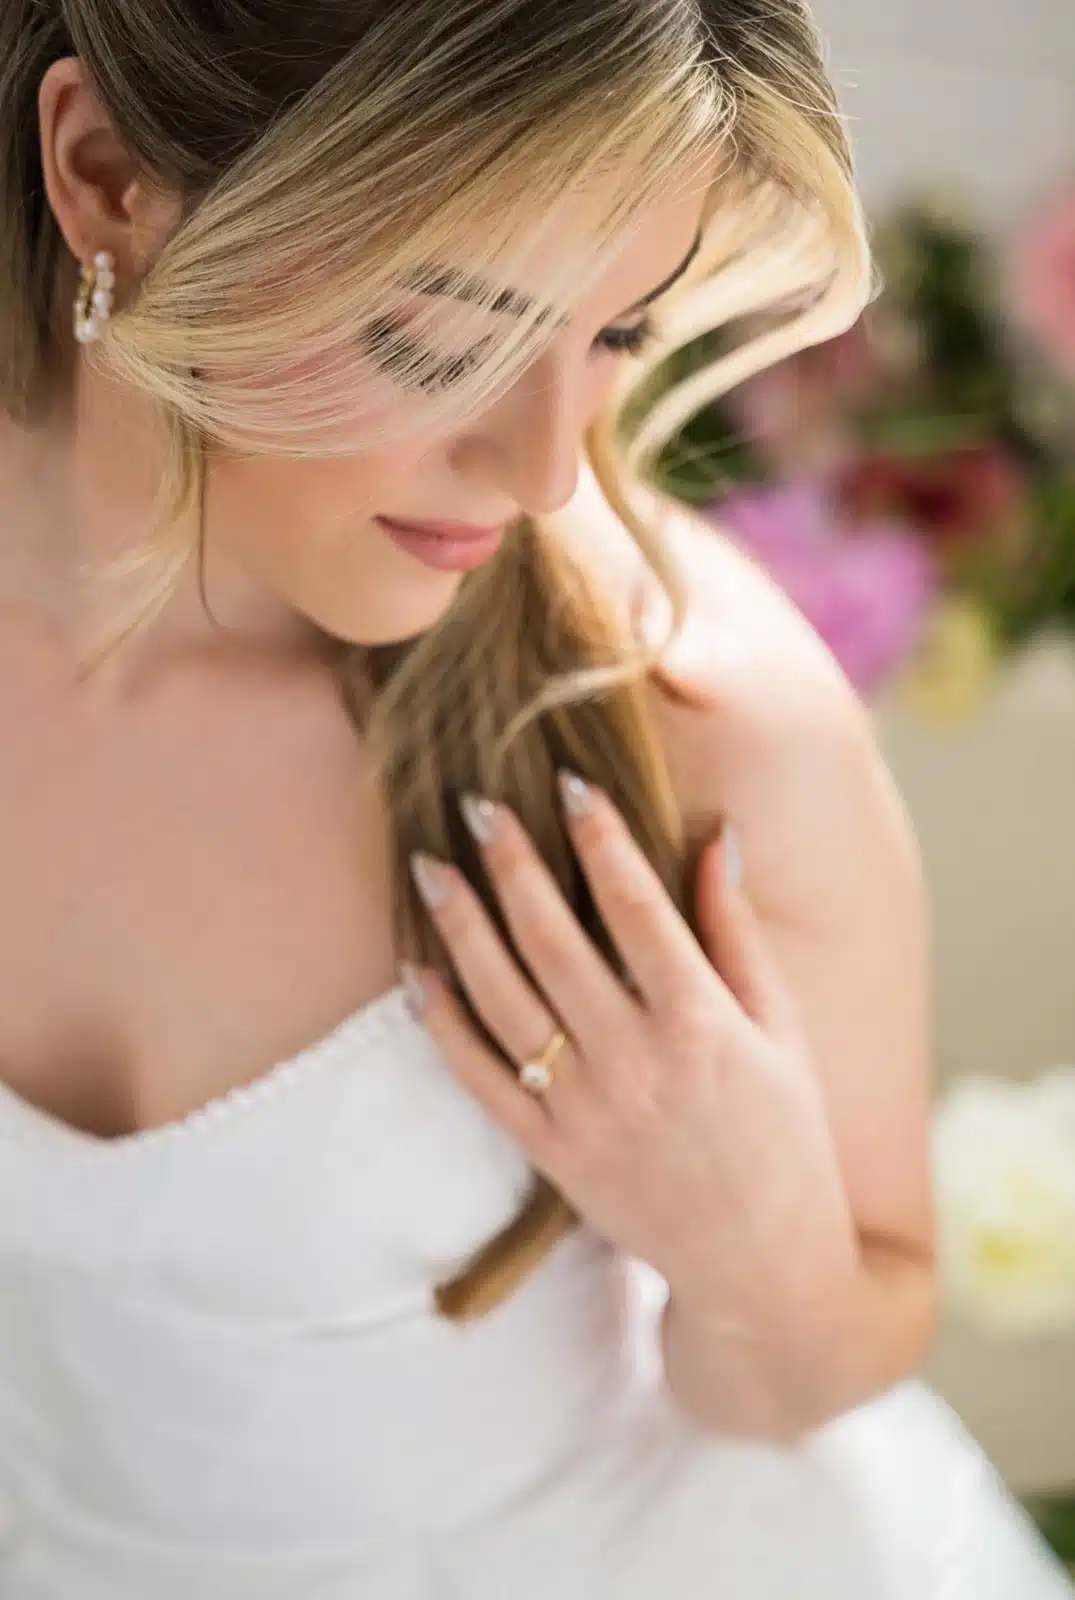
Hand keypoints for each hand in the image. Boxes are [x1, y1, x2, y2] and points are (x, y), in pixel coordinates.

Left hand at [402, 771, 858, 1317]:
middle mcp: (636, 1063)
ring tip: (429, 866)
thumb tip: (716, 836)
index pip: (636, 906)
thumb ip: (737, 934)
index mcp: (703, 1024)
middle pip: (554, 941)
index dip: (599, 835)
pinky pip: (479, 1078)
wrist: (761, 1266)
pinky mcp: (550, 1153)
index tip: (567, 778)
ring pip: (503, 1000)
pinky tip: (415, 970)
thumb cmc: (785, 1137)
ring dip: (461, 927)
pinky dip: (441, 1023)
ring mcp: (585, 1111)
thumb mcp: (783, 1031)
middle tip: (476, 802)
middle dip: (511, 864)